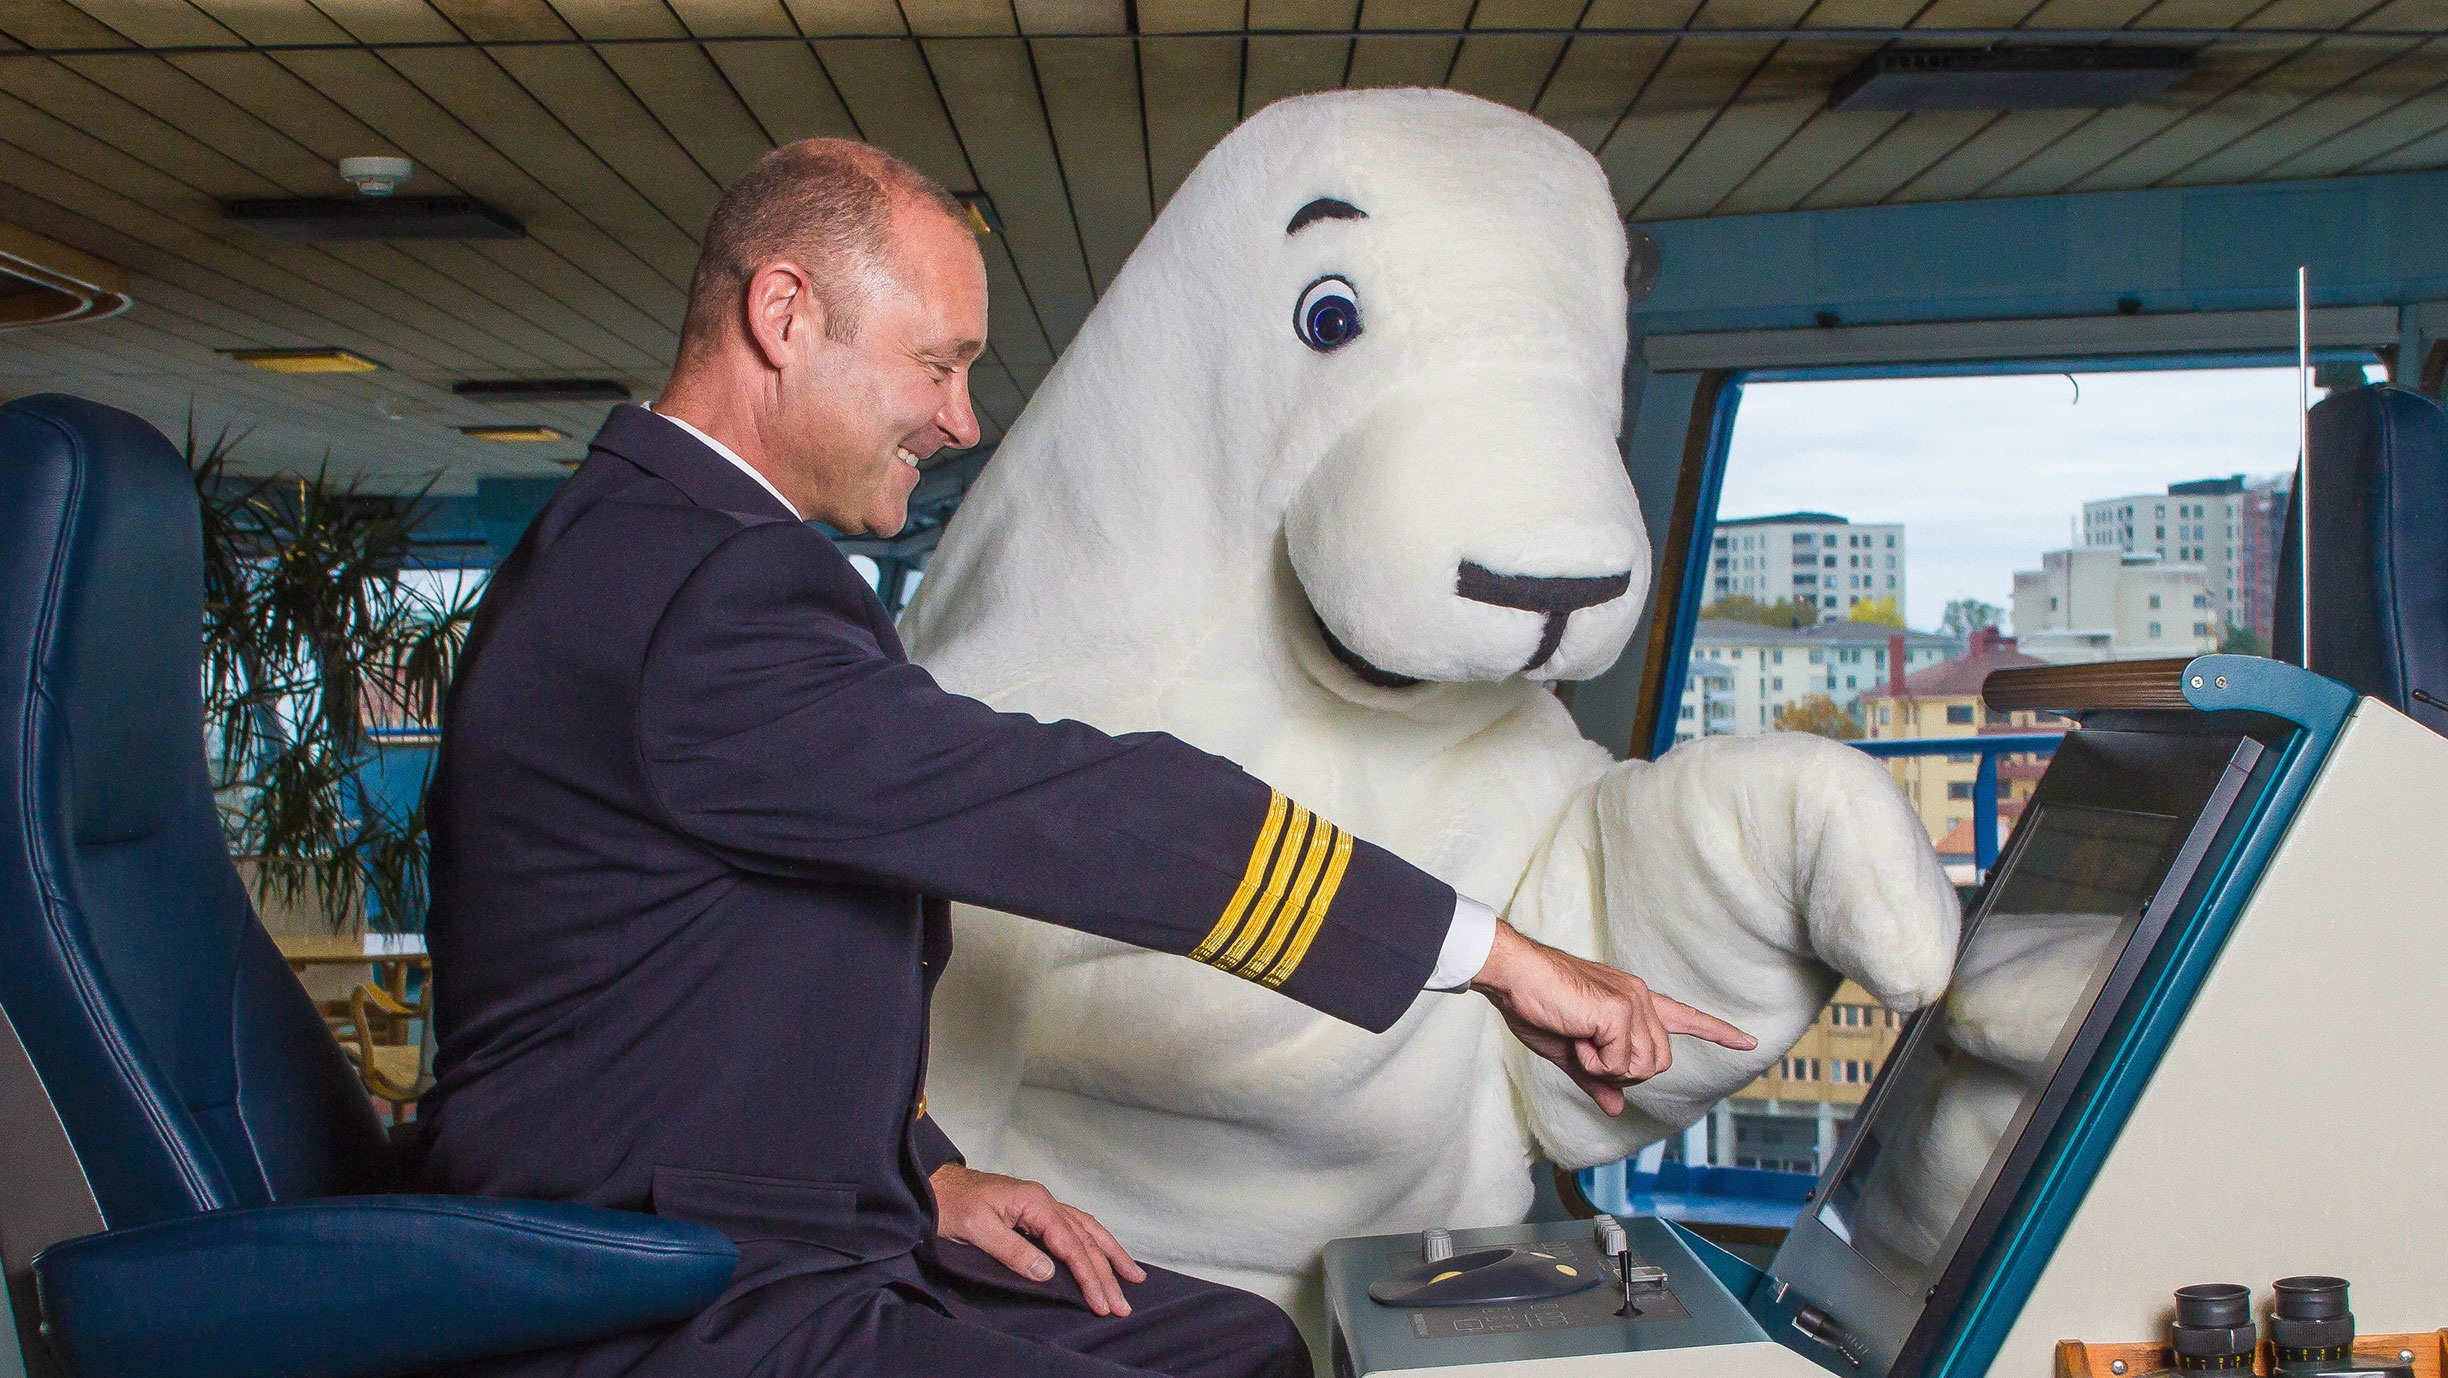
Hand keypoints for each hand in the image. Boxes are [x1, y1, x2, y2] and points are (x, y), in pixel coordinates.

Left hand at [930, 1163, 1148, 1315]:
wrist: (934, 1185)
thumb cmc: (951, 1205)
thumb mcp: (977, 1230)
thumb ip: (1013, 1251)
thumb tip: (1048, 1272)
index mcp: (1034, 1203)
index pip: (1071, 1245)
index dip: (1088, 1276)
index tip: (1101, 1302)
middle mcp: (1044, 1202)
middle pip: (1085, 1239)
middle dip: (1107, 1273)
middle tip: (1123, 1304)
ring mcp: (1041, 1205)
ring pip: (1087, 1230)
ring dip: (1110, 1254)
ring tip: (1133, 1276)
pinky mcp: (1035, 1212)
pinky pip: (1075, 1226)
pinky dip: (1094, 1241)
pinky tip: (1103, 1251)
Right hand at [1471, 921, 1756, 1115]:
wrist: (1514, 978)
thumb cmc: (1537, 1006)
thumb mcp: (1572, 1052)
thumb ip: (1598, 1079)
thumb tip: (1618, 1109)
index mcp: (1633, 1003)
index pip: (1685, 1017)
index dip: (1718, 1033)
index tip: (1748, 1043)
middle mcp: (1641, 999)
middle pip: (1658, 1064)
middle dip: (1621, 1073)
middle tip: (1586, 1050)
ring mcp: (1633, 1003)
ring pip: (1642, 1068)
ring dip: (1606, 1068)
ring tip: (1579, 1039)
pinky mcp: (1619, 1011)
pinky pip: (1620, 1064)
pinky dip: (1594, 1062)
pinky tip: (1576, 1037)